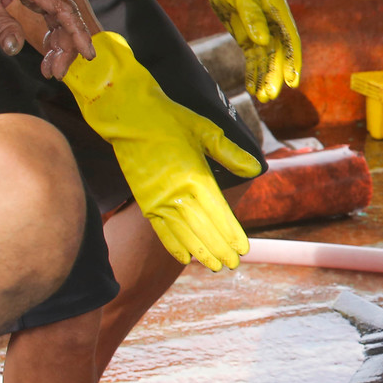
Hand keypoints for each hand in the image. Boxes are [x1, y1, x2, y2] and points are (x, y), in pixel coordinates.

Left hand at [0, 0, 95, 66]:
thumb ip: (0, 23)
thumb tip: (14, 48)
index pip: (64, 10)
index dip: (78, 33)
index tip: (88, 54)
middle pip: (66, 17)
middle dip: (66, 47)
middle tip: (55, 73)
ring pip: (60, 18)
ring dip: (59, 43)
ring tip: (50, 67)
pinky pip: (51, 13)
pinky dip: (52, 32)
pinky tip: (48, 48)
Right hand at [63, 32, 261, 270]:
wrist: (126, 115)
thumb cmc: (169, 119)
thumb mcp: (206, 131)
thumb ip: (230, 153)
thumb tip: (256, 168)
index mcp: (195, 177)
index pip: (219, 214)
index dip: (231, 234)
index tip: (243, 249)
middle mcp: (177, 194)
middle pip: (203, 229)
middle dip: (219, 248)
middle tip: (233, 265)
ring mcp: (158, 200)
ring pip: (183, 234)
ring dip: (200, 251)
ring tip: (214, 266)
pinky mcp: (144, 200)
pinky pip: (160, 229)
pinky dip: (173, 244)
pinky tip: (184, 258)